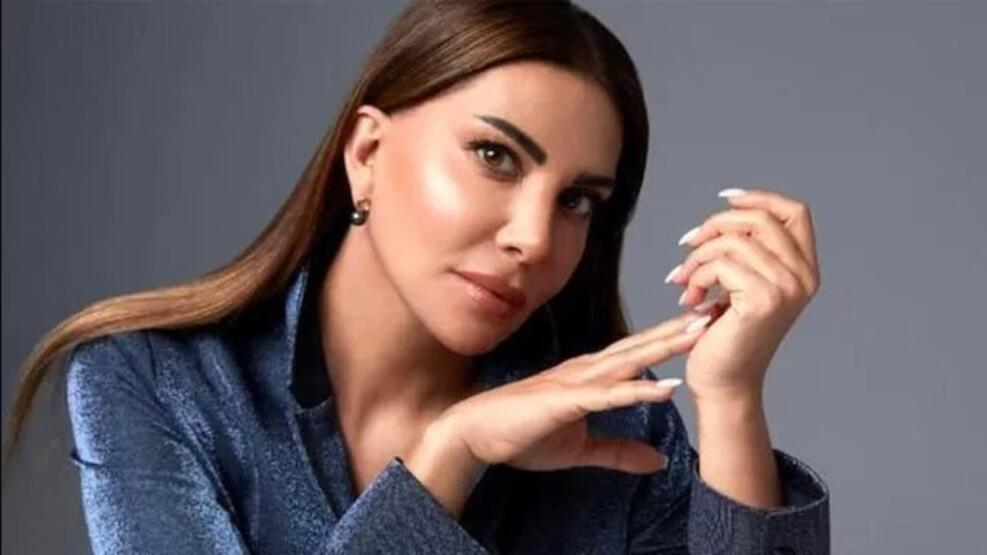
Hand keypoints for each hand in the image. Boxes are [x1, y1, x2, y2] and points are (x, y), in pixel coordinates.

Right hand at [436, 308, 713, 475]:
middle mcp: (586, 370)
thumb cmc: (521, 434)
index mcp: (590, 376)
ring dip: (666, 347)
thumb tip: (659, 461)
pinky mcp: (566, 401)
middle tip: (715, 310)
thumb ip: (619, 451)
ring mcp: (576, 382)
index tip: (704, 327)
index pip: (637, 353)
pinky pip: (609, 394)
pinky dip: (639, 389)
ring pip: (630, 361)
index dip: (670, 339)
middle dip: (678, 330)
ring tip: (699, 333)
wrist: (475, 434)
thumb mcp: (581, 448)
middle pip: (641, 346)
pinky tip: (667, 386)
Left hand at [666, 187, 821, 402]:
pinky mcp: (764, 300)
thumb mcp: (744, 282)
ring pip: (734, 240)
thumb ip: (749, 249)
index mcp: (805, 269)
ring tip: (685, 281)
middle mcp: (804, 277)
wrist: (725, 382)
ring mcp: (787, 288)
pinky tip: (690, 298)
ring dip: (697, 256)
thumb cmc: (728, 334)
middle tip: (688, 246)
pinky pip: (721, 263)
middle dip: (714, 226)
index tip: (724, 199)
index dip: (759, 197)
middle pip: (759, 218)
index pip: (795, 211)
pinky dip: (696, 275)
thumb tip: (730, 206)